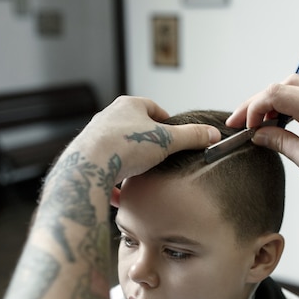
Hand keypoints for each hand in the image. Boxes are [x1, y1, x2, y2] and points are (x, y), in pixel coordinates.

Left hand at [74, 96, 220, 182]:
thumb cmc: (127, 146)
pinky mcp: (85, 158)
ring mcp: (95, 137)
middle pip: (133, 126)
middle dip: (147, 141)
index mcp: (128, 105)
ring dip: (129, 159)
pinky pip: (103, 168)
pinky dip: (113, 180)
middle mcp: (108, 117)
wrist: (90, 165)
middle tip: (161, 156)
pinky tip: (121, 193)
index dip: (165, 121)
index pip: (152, 107)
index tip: (174, 135)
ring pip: (118, 147)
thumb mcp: (168, 140)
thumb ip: (192, 137)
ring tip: (142, 174)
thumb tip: (213, 135)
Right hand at [227, 75, 298, 211]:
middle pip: (280, 86)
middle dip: (256, 103)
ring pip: (289, 87)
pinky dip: (284, 105)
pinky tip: (275, 122)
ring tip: (255, 123)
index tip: (244, 126)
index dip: (254, 108)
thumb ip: (280, 142)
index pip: (275, 93)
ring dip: (270, 102)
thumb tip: (258, 134)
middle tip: (239, 122)